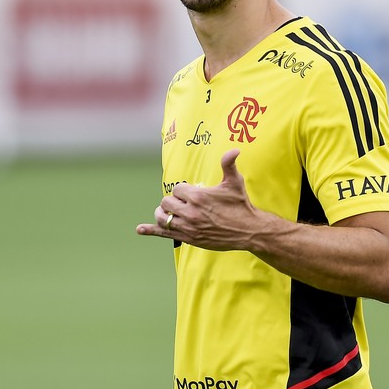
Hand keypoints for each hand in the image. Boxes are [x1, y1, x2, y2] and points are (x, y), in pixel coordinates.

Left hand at [136, 149, 269, 250]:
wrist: (248, 230)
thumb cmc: (241, 205)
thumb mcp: (235, 182)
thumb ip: (229, 164)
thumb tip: (234, 149)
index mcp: (197, 196)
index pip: (176, 189)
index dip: (183, 190)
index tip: (193, 193)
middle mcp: (190, 212)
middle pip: (166, 202)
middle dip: (173, 200)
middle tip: (184, 202)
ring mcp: (187, 227)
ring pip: (162, 217)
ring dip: (163, 212)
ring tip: (170, 211)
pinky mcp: (188, 238)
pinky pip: (163, 234)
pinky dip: (150, 230)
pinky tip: (140, 229)